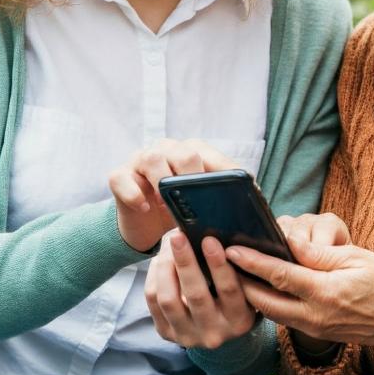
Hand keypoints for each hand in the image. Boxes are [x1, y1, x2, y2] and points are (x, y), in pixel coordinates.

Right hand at [107, 138, 235, 252]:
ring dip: (163, 182)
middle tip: (198, 203)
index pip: (210, 154)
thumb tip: (255, 198)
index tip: (236, 192)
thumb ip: (222, 198)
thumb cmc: (178, 210)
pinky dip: (134, 193)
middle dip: (194, 177)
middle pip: (184, 152)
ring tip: (168, 205)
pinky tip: (145, 207)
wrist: (143, 224)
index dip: (225, 171)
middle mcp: (166, 150)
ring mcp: (139, 160)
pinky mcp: (118, 176)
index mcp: (190, 152)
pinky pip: (121, 177)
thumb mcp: (201, 205)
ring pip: (152, 158)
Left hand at [145, 231, 257, 349]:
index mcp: (239, 320)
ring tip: (168, 245)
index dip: (218, 264)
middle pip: (196, 295)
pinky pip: (153, 301)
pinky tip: (161, 259)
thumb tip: (206, 232)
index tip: (209, 239)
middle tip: (178, 237)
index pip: (228, 290)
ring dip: (165, 267)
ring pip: (169, 299)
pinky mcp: (167, 333)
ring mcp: (188, 335)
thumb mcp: (242, 286)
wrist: (217, 328)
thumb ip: (232, 265)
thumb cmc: (232, 297)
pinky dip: (155, 275)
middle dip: (185, 262)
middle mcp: (214, 333)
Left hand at [228, 236, 373, 360]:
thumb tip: (289, 243)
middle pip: (264, 301)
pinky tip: (257, 287)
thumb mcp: (357, 258)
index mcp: (326, 293)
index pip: (279, 275)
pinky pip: (283, 317)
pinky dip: (267, 302)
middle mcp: (315, 315)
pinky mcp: (316, 332)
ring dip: (250, 294)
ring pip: (271, 312)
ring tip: (233, 272)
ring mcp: (314, 328)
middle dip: (239, 282)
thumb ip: (320, 254)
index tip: (230, 248)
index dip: (252, 261)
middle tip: (219, 261)